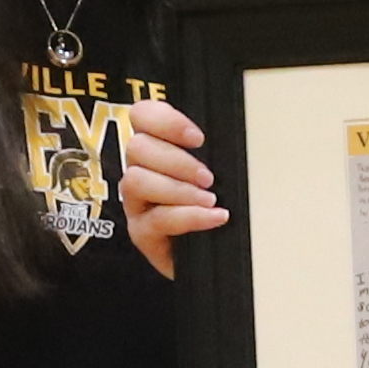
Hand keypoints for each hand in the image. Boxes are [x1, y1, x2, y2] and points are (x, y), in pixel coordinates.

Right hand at [116, 96, 228, 277]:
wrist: (221, 252)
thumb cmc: (220, 203)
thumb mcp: (222, 169)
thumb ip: (216, 150)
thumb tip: (232, 134)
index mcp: (157, 146)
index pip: (142, 115)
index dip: (164, 120)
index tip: (198, 138)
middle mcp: (140, 170)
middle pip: (137, 147)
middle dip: (176, 160)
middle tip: (209, 178)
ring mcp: (137, 203)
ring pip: (136, 181)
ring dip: (177, 189)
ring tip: (211, 200)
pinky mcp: (141, 233)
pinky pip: (156, 219)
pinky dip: (189, 216)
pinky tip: (215, 217)